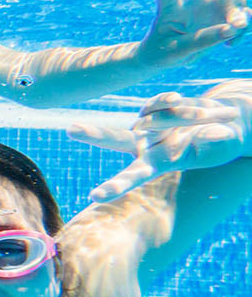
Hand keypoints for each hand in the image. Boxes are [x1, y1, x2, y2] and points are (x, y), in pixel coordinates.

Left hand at [68, 91, 245, 201]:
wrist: (226, 122)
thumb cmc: (223, 141)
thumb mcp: (223, 146)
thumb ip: (216, 143)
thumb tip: (210, 135)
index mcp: (158, 162)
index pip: (134, 176)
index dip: (115, 186)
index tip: (94, 197)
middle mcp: (145, 145)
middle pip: (116, 139)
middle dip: (94, 134)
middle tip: (71, 129)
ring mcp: (146, 124)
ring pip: (152, 115)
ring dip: (181, 115)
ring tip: (205, 117)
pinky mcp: (152, 107)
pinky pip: (162, 100)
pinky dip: (176, 101)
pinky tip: (185, 104)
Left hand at [140, 0, 249, 64]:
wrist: (170, 56)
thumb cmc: (166, 51)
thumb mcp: (177, 52)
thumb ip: (204, 40)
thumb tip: (236, 25)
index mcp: (170, 8)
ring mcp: (211, 4)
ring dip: (239, 13)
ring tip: (236, 31)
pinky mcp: (227, 14)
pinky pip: (245, 17)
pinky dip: (243, 29)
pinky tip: (232, 42)